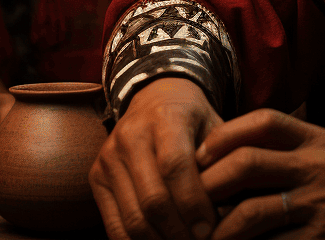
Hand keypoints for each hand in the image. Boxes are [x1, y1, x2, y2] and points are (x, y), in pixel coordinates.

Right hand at [90, 77, 223, 239]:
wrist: (154, 98)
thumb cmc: (194, 119)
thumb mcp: (215, 127)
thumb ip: (223, 161)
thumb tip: (228, 209)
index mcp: (166, 119)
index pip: (175, 166)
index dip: (193, 203)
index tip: (210, 228)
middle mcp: (131, 136)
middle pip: (153, 198)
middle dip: (179, 231)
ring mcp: (109, 158)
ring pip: (132, 217)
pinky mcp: (96, 177)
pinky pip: (114, 224)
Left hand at [195, 109, 324, 239]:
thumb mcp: (323, 154)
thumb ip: (283, 147)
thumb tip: (217, 151)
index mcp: (316, 140)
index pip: (263, 122)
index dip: (224, 135)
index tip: (200, 154)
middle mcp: (318, 167)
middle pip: (248, 163)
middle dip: (210, 182)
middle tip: (191, 198)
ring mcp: (319, 206)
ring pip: (252, 212)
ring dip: (218, 227)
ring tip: (202, 235)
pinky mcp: (319, 239)